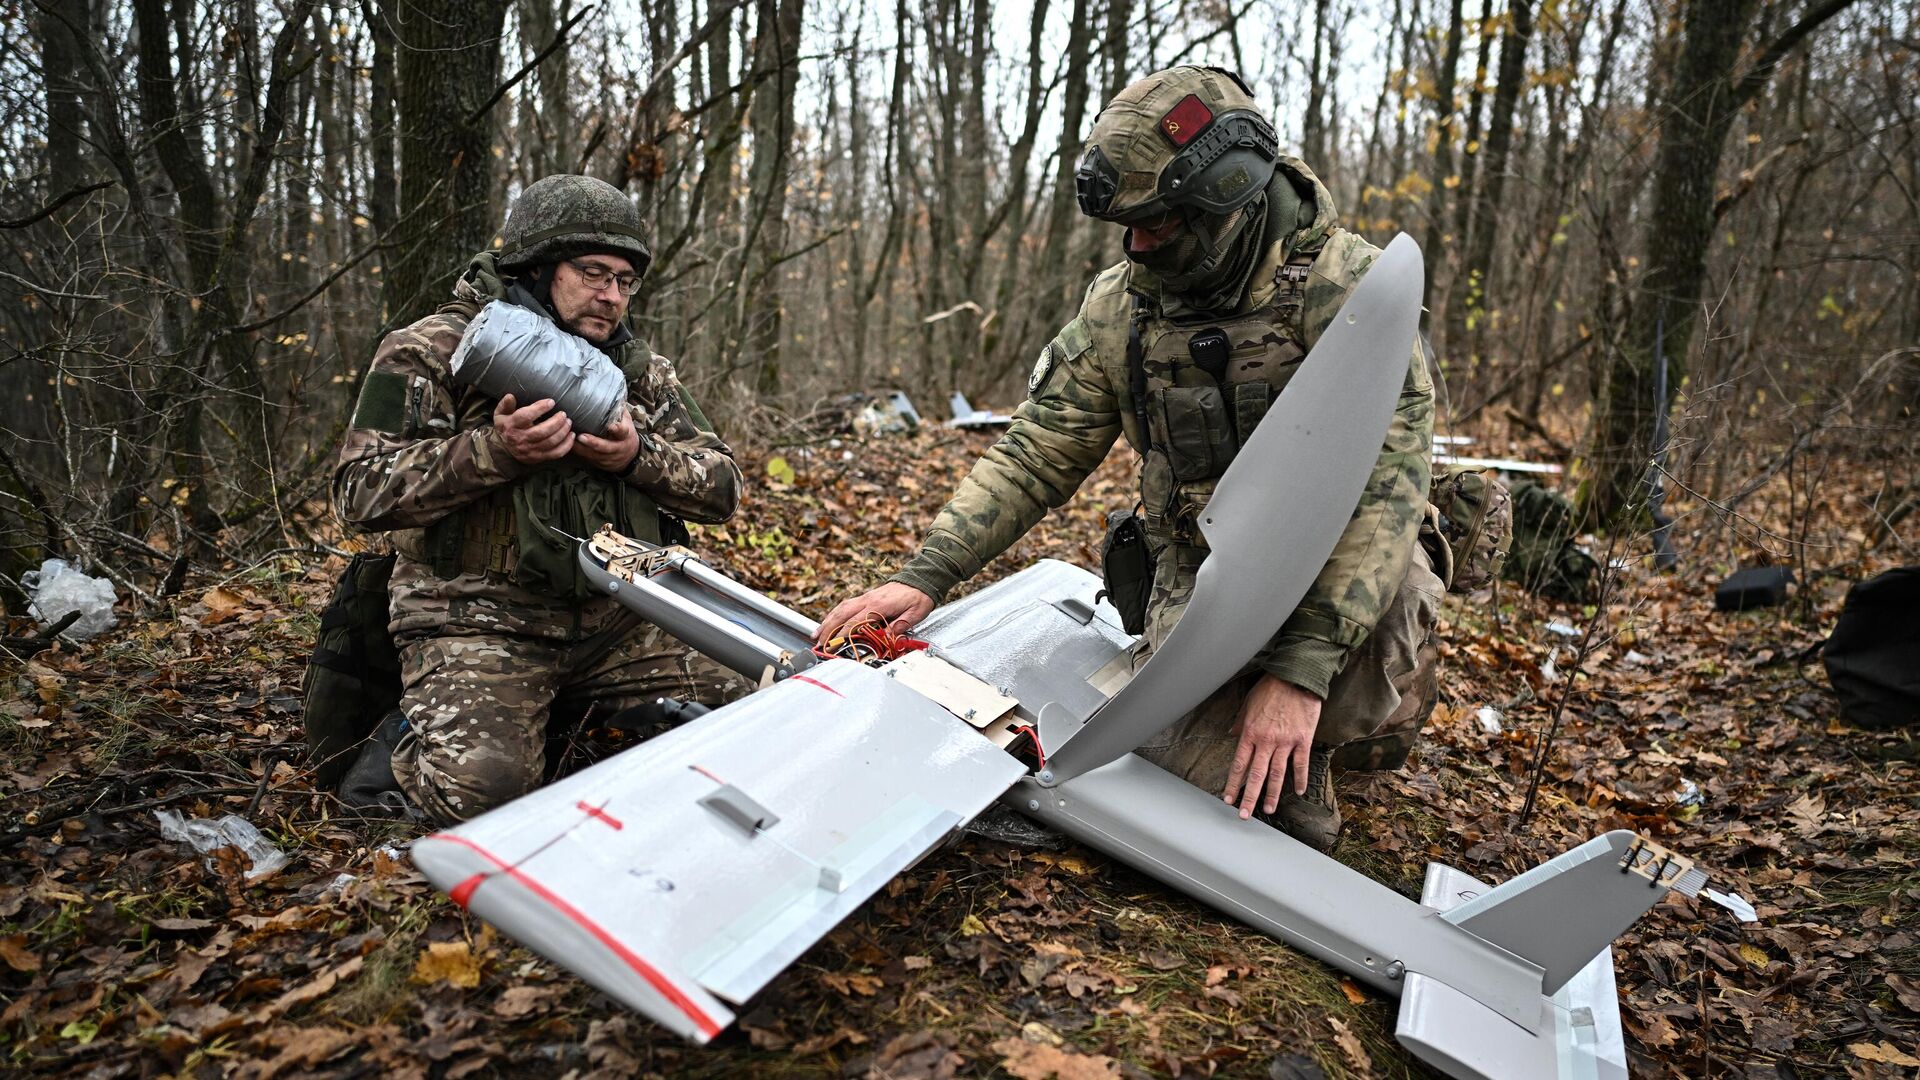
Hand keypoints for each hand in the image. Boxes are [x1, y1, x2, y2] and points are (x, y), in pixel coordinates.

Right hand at [493, 394, 574, 464]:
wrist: (503, 449)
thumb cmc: (506, 427)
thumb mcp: (500, 414)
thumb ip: (505, 404)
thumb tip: (511, 396)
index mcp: (511, 426)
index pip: (526, 416)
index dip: (540, 408)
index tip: (551, 402)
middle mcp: (520, 439)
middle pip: (541, 431)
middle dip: (556, 422)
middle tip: (564, 414)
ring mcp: (530, 450)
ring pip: (550, 442)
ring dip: (563, 432)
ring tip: (569, 422)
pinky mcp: (538, 458)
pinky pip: (555, 453)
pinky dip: (566, 445)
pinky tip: (571, 435)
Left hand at [575, 412, 641, 472]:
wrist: (631, 456)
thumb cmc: (625, 433)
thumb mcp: (626, 420)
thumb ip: (618, 409)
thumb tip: (610, 390)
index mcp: (626, 436)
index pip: (623, 432)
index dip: (617, 430)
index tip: (611, 426)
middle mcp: (619, 449)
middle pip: (606, 447)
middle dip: (593, 443)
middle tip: (581, 436)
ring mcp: (610, 459)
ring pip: (595, 456)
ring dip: (582, 449)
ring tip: (569, 441)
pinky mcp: (602, 465)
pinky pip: (589, 460)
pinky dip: (580, 454)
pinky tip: (569, 447)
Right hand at [815, 582, 935, 646]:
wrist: (919, 580)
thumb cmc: (918, 597)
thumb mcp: (915, 614)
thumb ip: (901, 625)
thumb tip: (888, 637)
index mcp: (879, 605)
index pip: (856, 621)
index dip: (844, 633)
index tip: (835, 644)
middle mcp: (868, 600)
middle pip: (842, 614)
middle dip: (828, 629)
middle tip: (819, 643)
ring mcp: (865, 597)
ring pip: (840, 609)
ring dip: (827, 622)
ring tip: (816, 634)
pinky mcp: (865, 598)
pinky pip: (844, 606)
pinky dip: (834, 615)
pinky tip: (828, 622)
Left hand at [1222, 675, 1322, 818]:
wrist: (1296, 677)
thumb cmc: (1271, 688)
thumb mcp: (1248, 703)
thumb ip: (1240, 722)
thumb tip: (1232, 734)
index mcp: (1250, 733)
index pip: (1239, 764)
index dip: (1232, 783)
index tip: (1228, 799)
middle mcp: (1266, 741)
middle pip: (1256, 775)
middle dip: (1249, 797)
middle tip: (1245, 815)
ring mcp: (1286, 742)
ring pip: (1277, 774)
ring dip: (1272, 794)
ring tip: (1269, 809)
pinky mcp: (1303, 740)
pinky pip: (1301, 764)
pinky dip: (1300, 779)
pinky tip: (1298, 791)